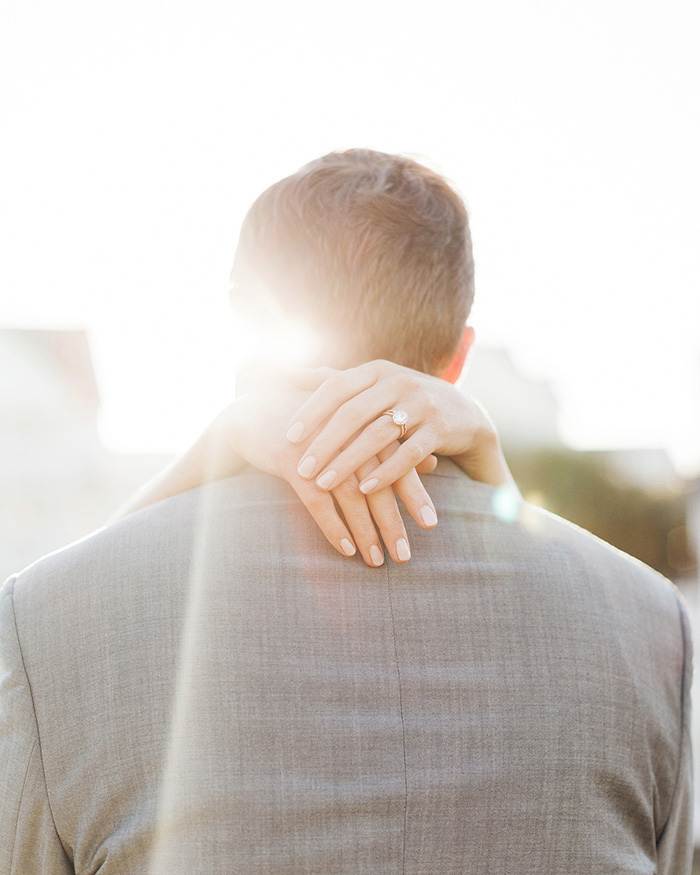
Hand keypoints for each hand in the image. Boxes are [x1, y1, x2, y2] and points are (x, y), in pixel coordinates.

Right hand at [199, 380, 438, 565]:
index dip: (414, 494)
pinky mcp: (290, 460)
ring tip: (378, 560)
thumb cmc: (316, 424)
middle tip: (406, 554)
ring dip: (365, 531)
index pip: (396, 460)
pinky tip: (347, 549)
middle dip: (392, 521)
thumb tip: (434, 464)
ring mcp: (317, 446)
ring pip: (349, 494)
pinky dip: (333, 526)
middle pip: (377, 481)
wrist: (254, 413)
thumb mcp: (355, 430)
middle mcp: (346, 432)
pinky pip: (316, 501)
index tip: (431, 524)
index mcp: (364, 422)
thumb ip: (395, 446)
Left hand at [285, 359, 515, 493]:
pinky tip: (365, 490)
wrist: (465, 414)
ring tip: (324, 484)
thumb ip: (336, 383)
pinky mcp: (441, 429)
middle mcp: (399, 382)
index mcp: (377, 370)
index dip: (311, 411)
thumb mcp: (375, 386)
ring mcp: (422, 404)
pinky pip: (408, 454)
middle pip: (354, 413)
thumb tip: (286, 374)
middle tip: (302, 469)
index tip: (288, 437)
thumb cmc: (405, 403)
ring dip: (348, 462)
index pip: (337, 387)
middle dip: (324, 443)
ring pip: (378, 435)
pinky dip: (385, 474)